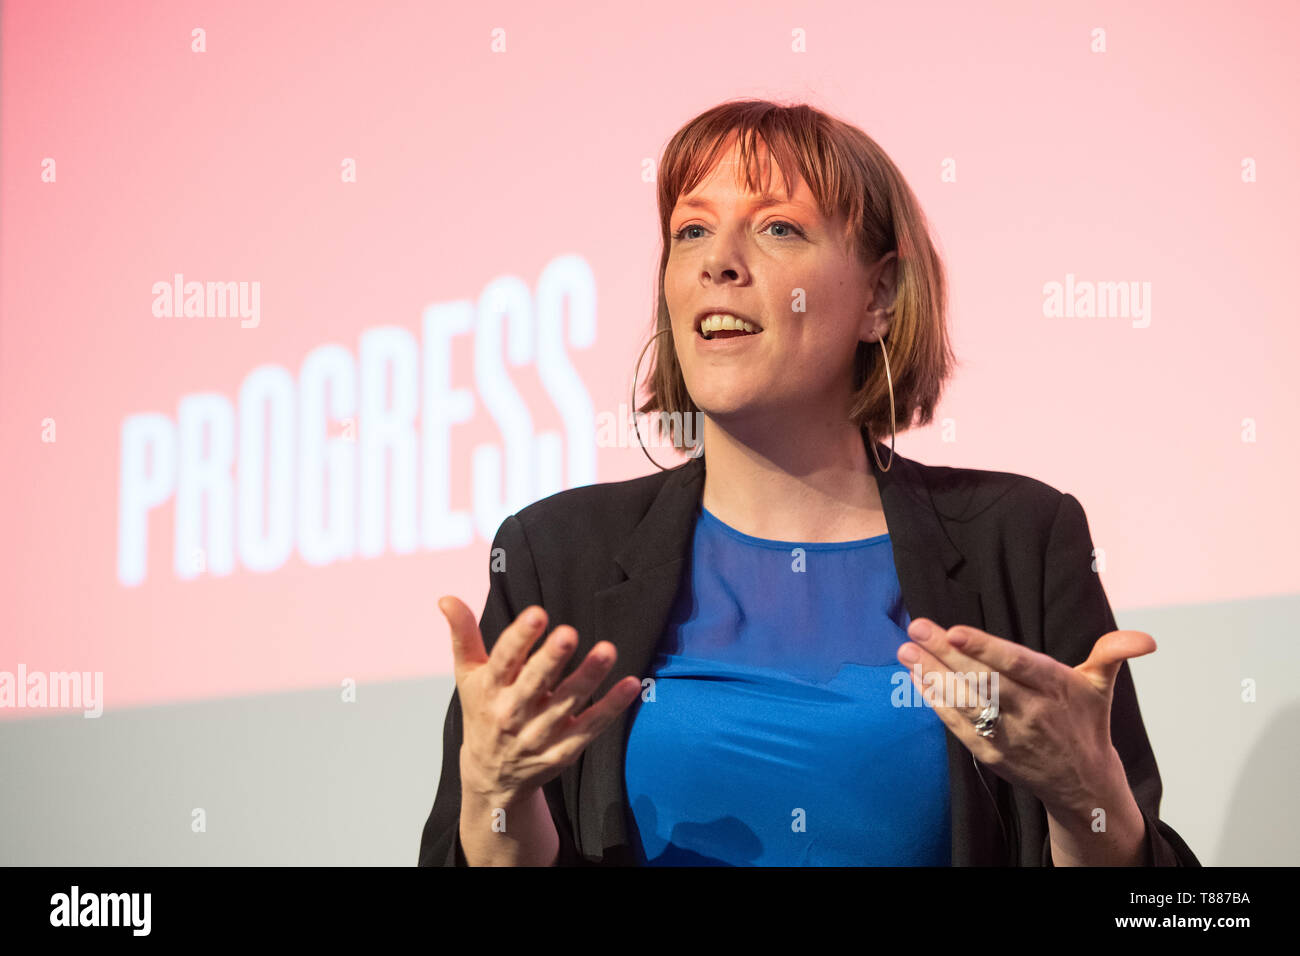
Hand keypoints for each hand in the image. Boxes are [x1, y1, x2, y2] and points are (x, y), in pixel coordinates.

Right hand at [439, 596, 641, 807]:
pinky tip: (631, 683)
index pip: (503, 661)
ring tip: (607, 650)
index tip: (537, 613)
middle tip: (569, 633)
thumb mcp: (467, 674)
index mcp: (489, 689)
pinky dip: (611, 707)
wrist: (490, 777)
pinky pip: (591, 727)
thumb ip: (463, 634)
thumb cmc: (482, 711)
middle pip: (534, 684)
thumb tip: (446, 598)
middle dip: (551, 659)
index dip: (519, 638)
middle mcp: (512, 714)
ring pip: (566, 704)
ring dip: (588, 678)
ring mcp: (539, 735)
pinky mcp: (563, 751)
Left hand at [895, 619, 1155, 815]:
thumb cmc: (1084, 722)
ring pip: (966, 702)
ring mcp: (1008, 736)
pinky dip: (936, 701)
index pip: (1018, 666)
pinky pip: (958, 725)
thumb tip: (1146, 639)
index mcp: (1058, 689)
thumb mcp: (1101, 686)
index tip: (955, 631)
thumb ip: (1112, 654)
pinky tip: (917, 677)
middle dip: (946, 654)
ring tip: (907, 649)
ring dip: (932, 675)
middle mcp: (1032, 714)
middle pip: (983, 681)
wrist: (1082, 784)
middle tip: (918, 626)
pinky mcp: (990, 753)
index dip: (987, 649)